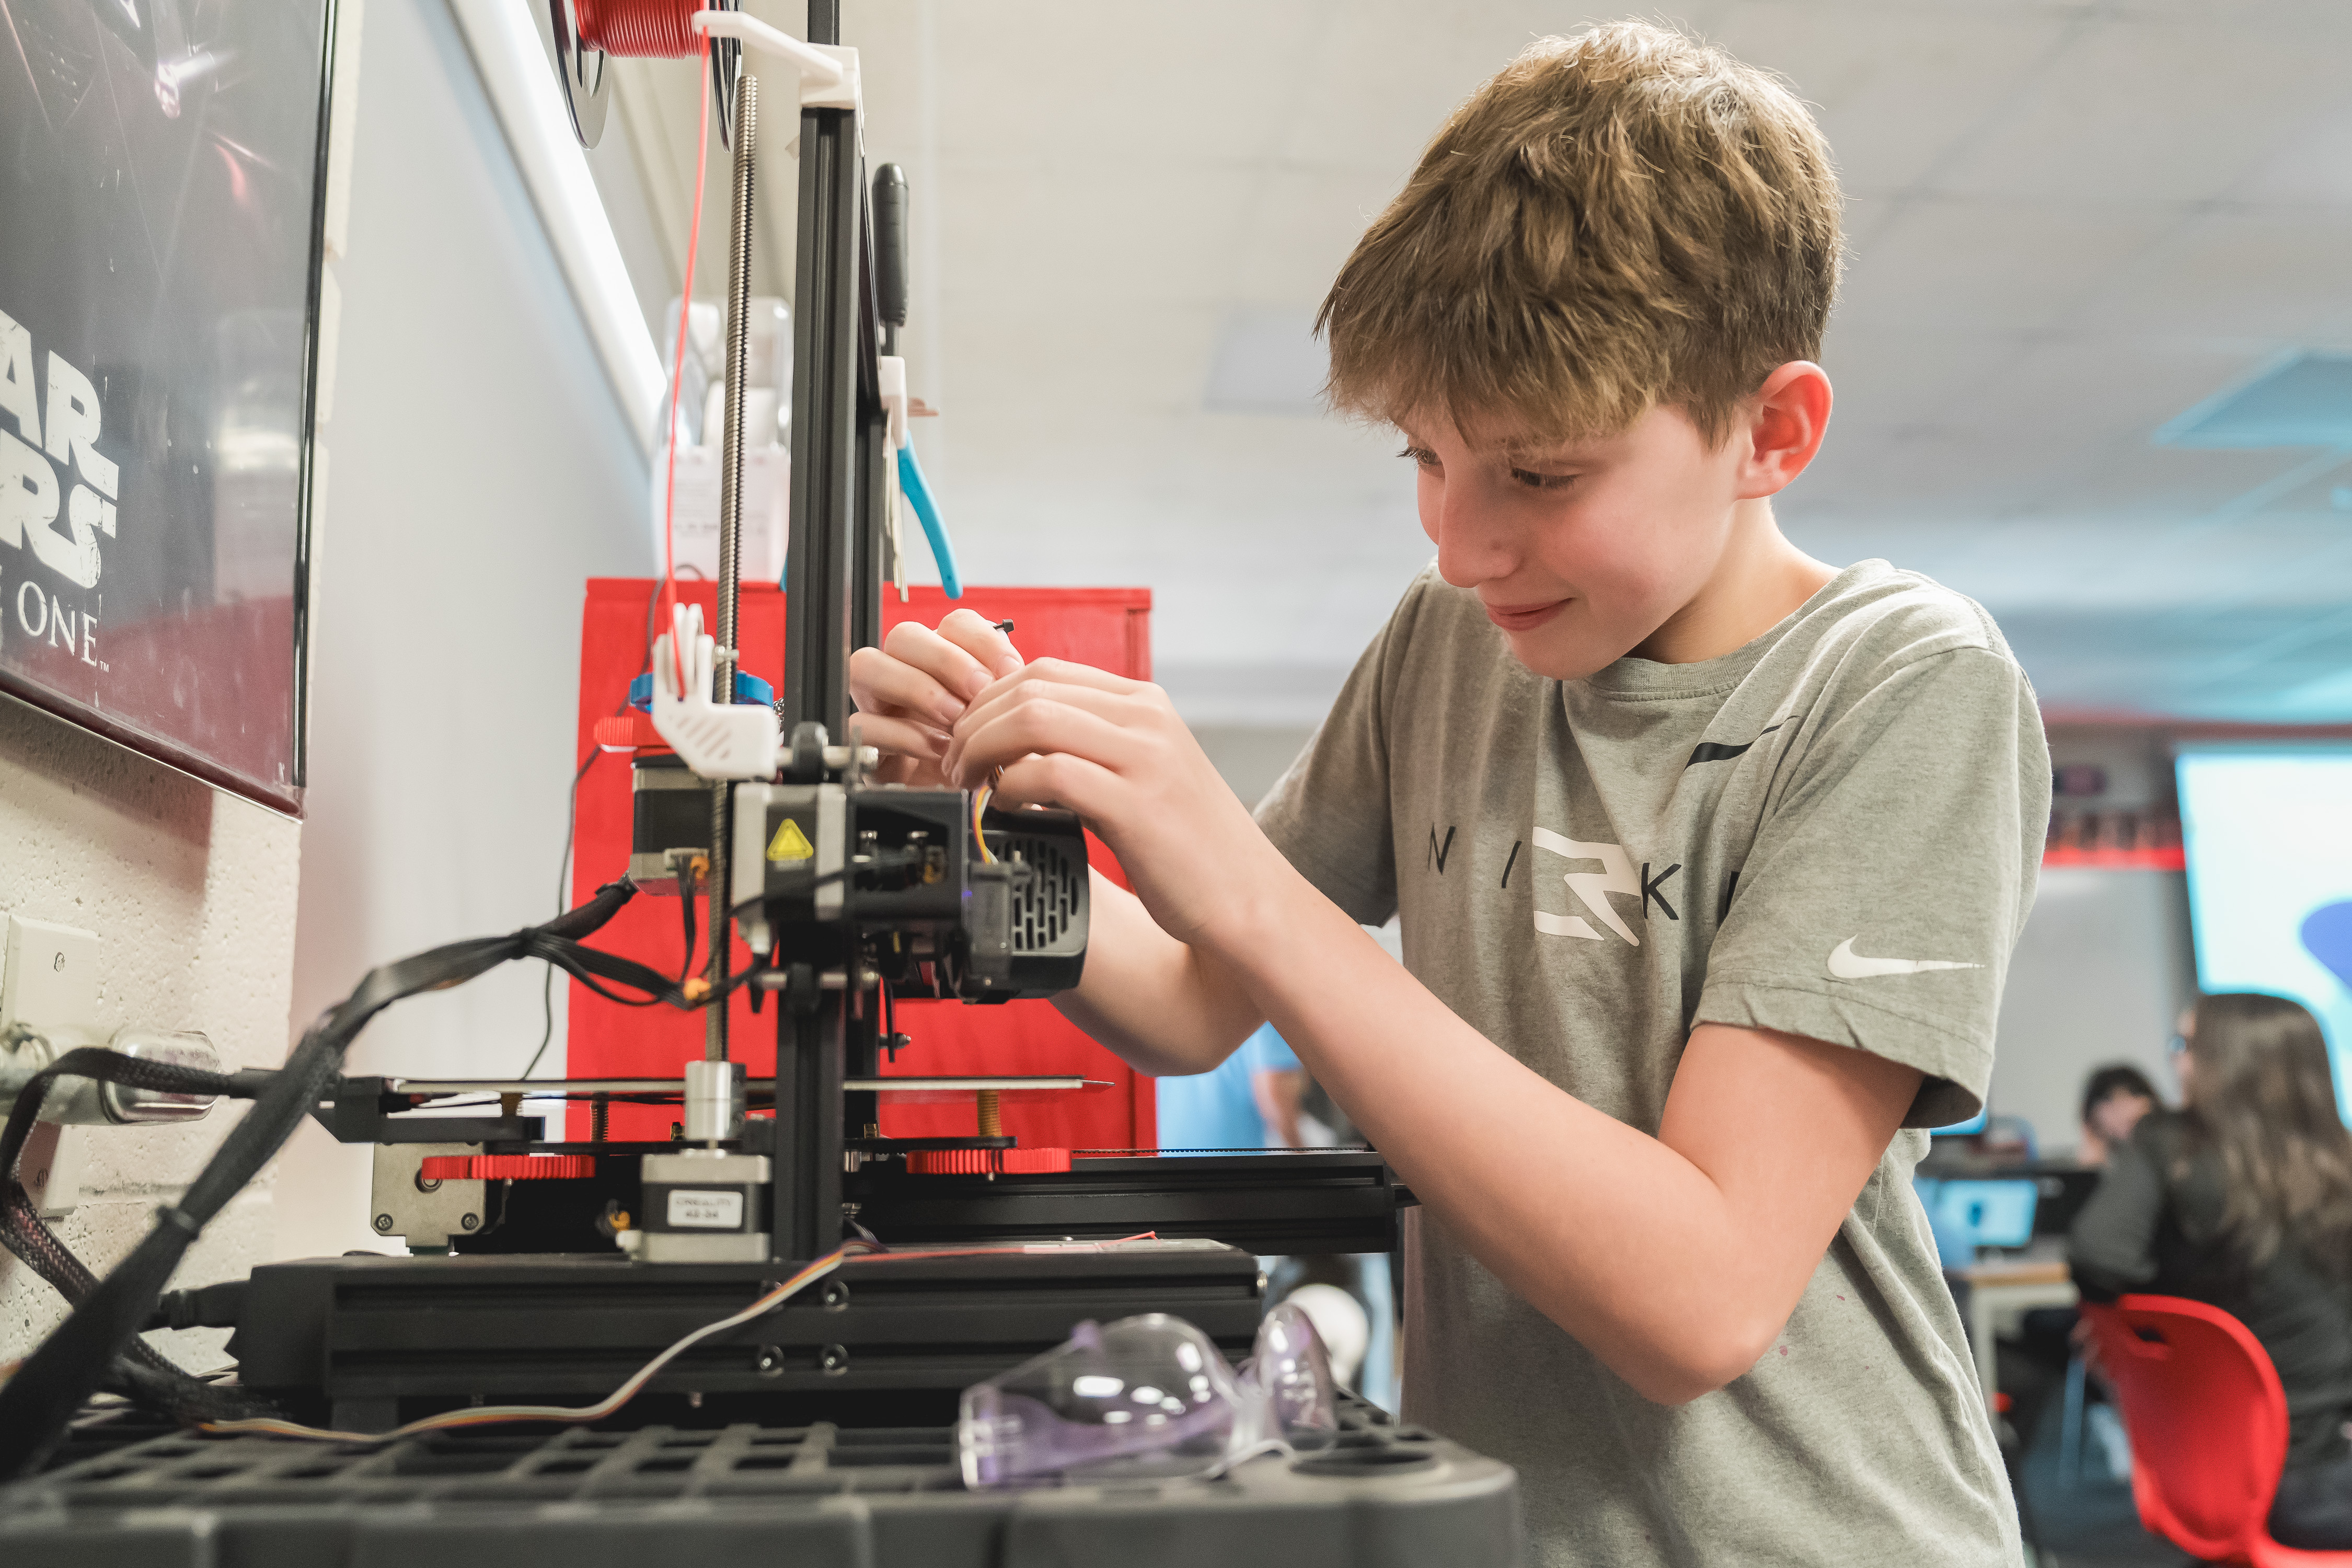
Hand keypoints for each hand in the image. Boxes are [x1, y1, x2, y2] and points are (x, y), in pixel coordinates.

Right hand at [845, 609, 1022, 786]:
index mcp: (948, 662)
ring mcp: (881, 706)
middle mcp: (909, 675)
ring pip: (867, 666)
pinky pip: (863, 723)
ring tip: (954, 718)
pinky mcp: (866, 743)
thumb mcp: (1006, 725)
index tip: (1012, 670)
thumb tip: (1016, 674)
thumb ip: (1008, 694)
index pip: (953, 624)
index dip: (982, 640)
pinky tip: (937, 749)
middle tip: (978, 691)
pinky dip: (903, 734)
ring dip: (916, 688)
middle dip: (945, 659)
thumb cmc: (987, 762)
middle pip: (904, 636)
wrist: (970, 808)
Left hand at [941, 660, 1285, 948]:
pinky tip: (1007, 808)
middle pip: (1029, 688)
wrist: (1248, 900)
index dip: (989, 700)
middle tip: (957, 766)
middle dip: (975, 724)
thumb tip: (1018, 746)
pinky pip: (1050, 773)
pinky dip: (1012, 787)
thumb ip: (1093, 749)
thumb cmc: (1191, 848)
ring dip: (983, 751)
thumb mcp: (1143, 775)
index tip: (968, 739)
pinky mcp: (1136, 803)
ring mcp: (1144, 757)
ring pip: (1032, 719)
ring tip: (972, 784)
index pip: (1044, 671)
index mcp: (1146, 704)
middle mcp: (1146, 718)